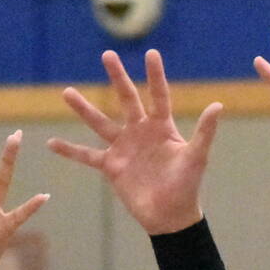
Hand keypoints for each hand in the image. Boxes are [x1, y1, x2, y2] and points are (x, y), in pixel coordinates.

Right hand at [48, 50, 221, 235]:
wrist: (170, 216)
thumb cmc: (187, 186)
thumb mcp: (196, 157)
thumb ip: (205, 132)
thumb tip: (218, 105)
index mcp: (162, 127)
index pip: (158, 96)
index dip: (155, 76)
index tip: (151, 53)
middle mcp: (140, 132)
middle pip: (126, 99)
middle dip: (117, 77)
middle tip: (107, 55)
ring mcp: (124, 148)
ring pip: (100, 123)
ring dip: (84, 108)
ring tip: (67, 92)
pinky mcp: (111, 167)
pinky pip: (87, 156)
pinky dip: (69, 151)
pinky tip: (51, 143)